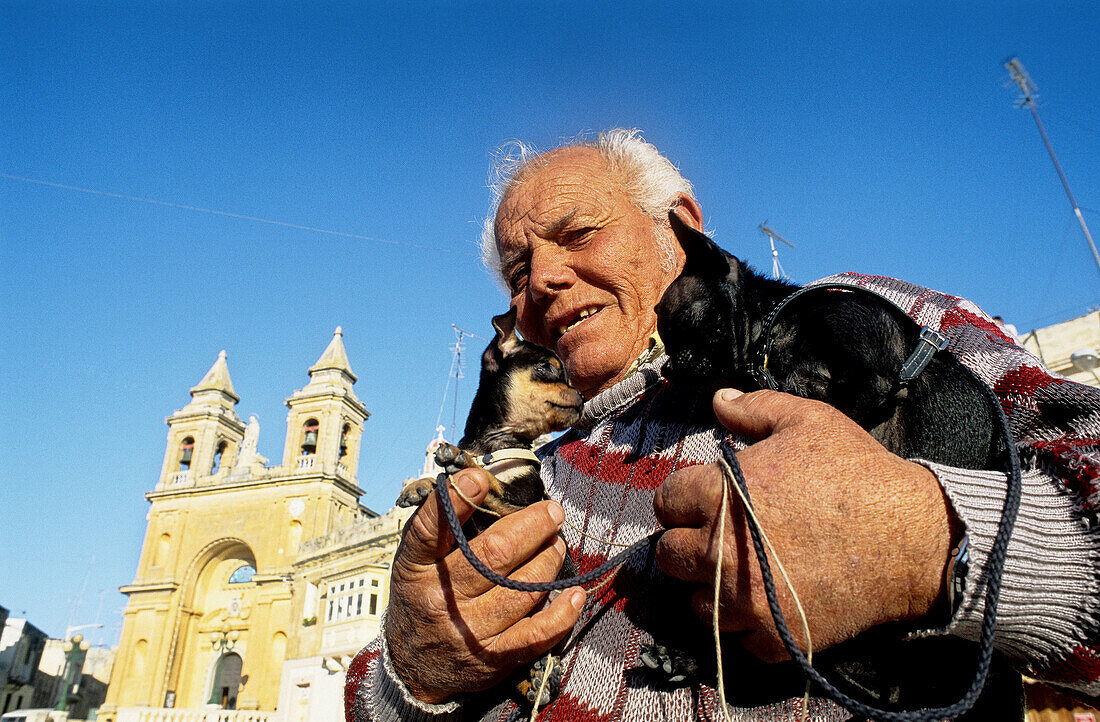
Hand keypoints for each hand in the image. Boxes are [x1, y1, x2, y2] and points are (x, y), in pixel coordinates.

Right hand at [386, 468, 585, 703]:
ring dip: (549, 561)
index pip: (431, 530)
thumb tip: (484, 482)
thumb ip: (443, 527)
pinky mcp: (493, 658)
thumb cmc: (422, 598)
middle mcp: (441, 599)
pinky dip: (561, 613)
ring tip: (557, 545)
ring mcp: (468, 631)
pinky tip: (574, 593)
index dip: (456, 501)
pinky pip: (536, 635)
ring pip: (522, 589)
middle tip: (552, 512)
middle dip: (532, 526)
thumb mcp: (416, 563)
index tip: (481, 478)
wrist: (412, 670)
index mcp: (416, 569)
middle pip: (494, 555)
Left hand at [654, 389, 957, 661]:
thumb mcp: (807, 421)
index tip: (703, 501)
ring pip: (693, 603)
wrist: (914, 539)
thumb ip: (753, 408)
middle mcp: (719, 551)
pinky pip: (735, 640)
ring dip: (709, 588)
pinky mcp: (773, 637)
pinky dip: (746, 625)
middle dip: (688, 543)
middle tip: (717, 537)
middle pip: (668, 556)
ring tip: (739, 572)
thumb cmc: (857, 473)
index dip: (684, 499)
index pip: (666, 502)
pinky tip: (767, 601)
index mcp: (717, 495)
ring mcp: (744, 601)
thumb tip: (718, 399)